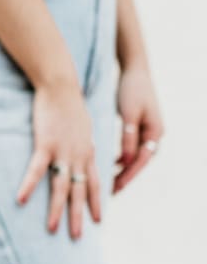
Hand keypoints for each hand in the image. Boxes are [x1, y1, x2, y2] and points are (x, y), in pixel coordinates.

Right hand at [17, 81, 99, 239]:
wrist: (62, 86)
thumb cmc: (70, 102)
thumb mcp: (84, 124)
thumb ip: (84, 140)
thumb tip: (86, 146)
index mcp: (88, 152)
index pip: (95, 183)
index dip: (97, 203)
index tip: (99, 221)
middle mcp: (79, 157)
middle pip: (79, 192)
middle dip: (78, 216)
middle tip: (77, 238)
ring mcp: (63, 152)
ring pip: (61, 188)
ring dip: (56, 210)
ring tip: (51, 229)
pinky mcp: (45, 145)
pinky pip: (37, 171)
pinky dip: (29, 186)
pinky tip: (20, 200)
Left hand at [114, 60, 162, 193]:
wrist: (135, 71)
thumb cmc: (131, 90)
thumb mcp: (128, 114)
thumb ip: (127, 138)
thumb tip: (125, 162)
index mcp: (155, 132)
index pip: (141, 161)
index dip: (128, 175)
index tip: (115, 188)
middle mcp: (154, 135)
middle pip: (140, 163)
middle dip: (126, 177)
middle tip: (110, 192)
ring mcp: (149, 131)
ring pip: (136, 157)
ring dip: (124, 170)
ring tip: (109, 183)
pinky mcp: (140, 128)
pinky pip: (132, 148)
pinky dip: (122, 157)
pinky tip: (110, 164)